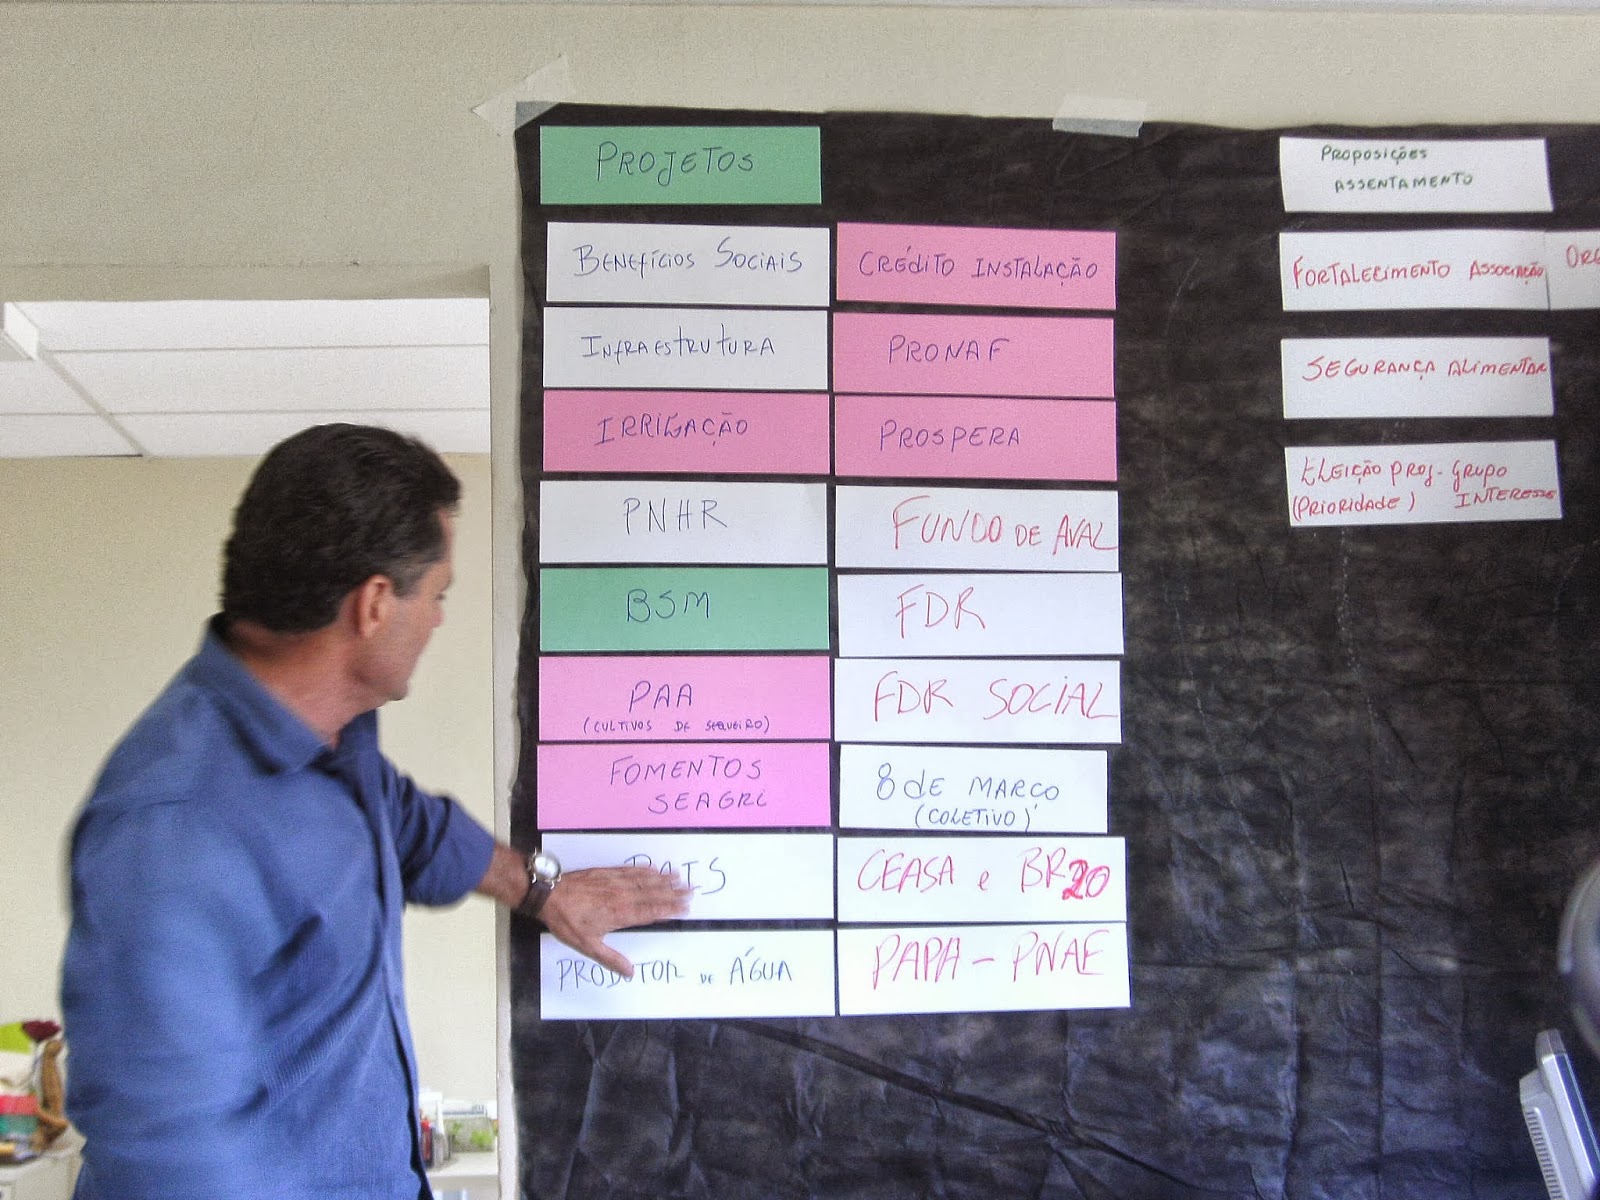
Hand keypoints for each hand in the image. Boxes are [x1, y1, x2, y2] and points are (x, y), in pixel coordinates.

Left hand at [537, 866, 691, 977]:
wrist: (549, 895)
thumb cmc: (567, 921)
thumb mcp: (588, 946)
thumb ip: (611, 959)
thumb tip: (629, 973)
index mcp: (621, 915)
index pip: (652, 912)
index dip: (670, 909)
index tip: (685, 907)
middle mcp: (623, 896)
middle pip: (654, 894)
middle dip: (674, 893)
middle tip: (691, 890)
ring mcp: (616, 882)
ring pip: (646, 880)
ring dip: (664, 879)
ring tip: (679, 877)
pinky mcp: (607, 873)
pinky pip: (632, 870)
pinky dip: (645, 869)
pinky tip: (654, 869)